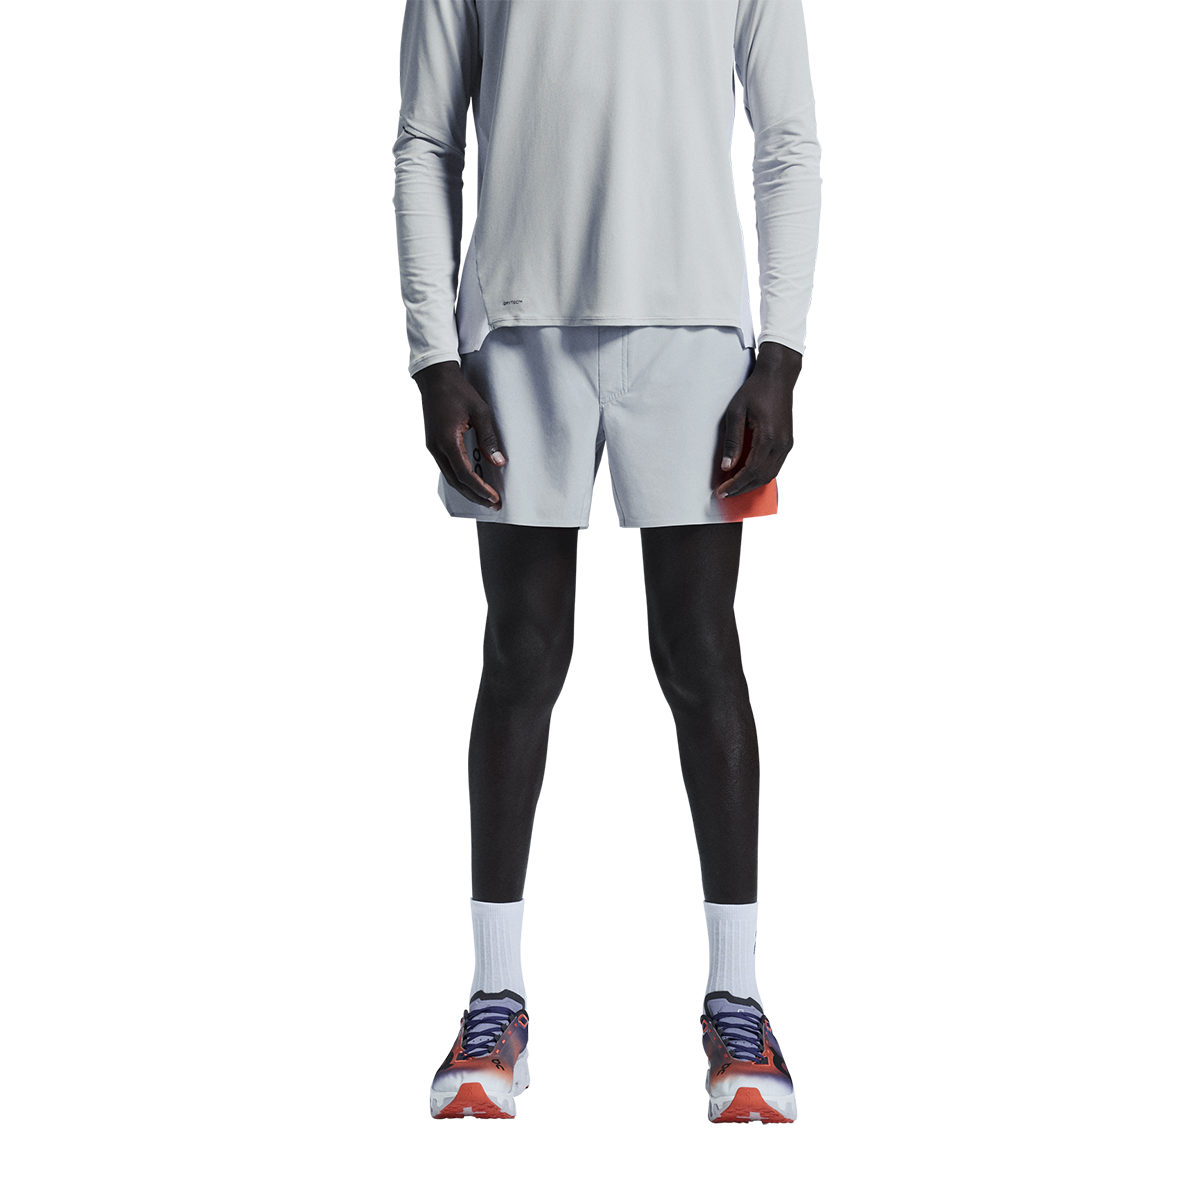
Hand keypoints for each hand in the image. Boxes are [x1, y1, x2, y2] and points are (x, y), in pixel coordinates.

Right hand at [413, 359, 505, 509]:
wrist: (436, 378)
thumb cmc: (457, 391)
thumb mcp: (481, 412)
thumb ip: (489, 438)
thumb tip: (498, 461)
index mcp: (447, 441)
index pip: (465, 474)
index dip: (480, 489)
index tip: (494, 497)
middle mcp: (437, 448)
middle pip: (456, 482)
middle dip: (475, 496)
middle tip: (493, 505)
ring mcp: (434, 447)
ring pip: (450, 477)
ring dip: (468, 490)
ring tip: (485, 498)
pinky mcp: (435, 445)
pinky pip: (447, 468)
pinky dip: (460, 479)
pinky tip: (472, 482)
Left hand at [715, 340, 803, 499]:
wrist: (777, 378)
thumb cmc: (755, 391)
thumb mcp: (736, 412)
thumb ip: (732, 441)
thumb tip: (727, 465)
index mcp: (768, 437)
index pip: (751, 471)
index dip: (735, 484)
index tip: (722, 491)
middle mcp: (780, 444)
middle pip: (761, 477)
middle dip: (742, 488)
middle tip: (725, 493)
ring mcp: (786, 444)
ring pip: (770, 474)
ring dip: (751, 484)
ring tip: (734, 486)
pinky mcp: (786, 442)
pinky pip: (775, 466)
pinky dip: (761, 475)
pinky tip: (748, 475)